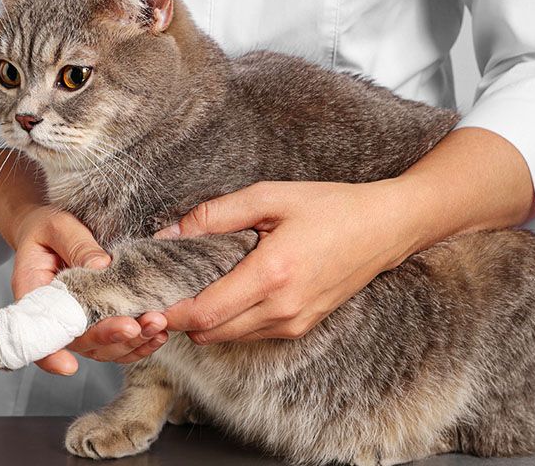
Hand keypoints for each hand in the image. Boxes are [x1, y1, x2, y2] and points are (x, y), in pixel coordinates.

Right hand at [11, 206, 167, 373]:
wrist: (49, 230)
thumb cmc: (47, 229)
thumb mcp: (58, 228)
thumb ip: (77, 246)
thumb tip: (101, 266)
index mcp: (34, 297)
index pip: (36, 335)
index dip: (50, 356)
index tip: (69, 366)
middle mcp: (57, 318)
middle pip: (81, 343)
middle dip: (110, 339)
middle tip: (136, 326)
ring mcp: (80, 323)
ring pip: (104, 349)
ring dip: (132, 343)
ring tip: (157, 325)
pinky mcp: (101, 320)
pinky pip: (119, 342)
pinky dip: (140, 342)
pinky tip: (159, 333)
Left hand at [155, 180, 419, 343]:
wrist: (384, 229)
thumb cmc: (331, 207)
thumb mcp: (270, 197)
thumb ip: (216, 215)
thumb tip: (170, 233)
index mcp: (271, 275)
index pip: (205, 313)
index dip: (171, 313)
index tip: (149, 300)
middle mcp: (282, 309)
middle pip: (211, 334)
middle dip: (182, 319)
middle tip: (166, 291)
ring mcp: (295, 323)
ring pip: (229, 338)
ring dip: (206, 321)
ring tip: (197, 287)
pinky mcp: (302, 327)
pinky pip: (252, 333)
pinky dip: (232, 320)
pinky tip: (231, 290)